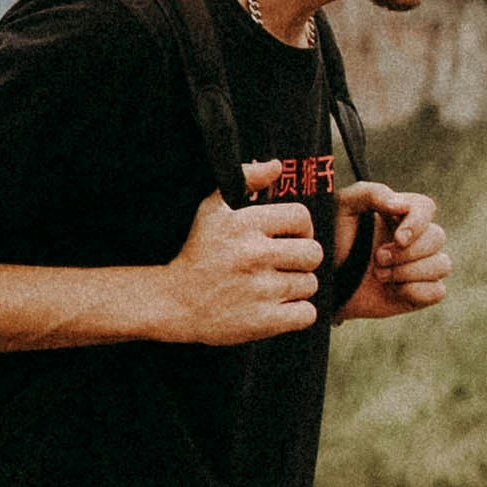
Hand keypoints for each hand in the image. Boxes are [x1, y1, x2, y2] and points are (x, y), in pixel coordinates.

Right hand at [158, 164, 324, 342]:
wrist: (173, 302)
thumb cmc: (197, 253)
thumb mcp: (212, 209)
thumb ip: (245, 181)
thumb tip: (277, 165)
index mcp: (244, 225)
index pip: (302, 217)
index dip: (302, 228)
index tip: (290, 238)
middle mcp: (254, 255)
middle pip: (313, 253)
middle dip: (303, 259)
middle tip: (286, 264)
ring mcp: (259, 290)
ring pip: (310, 283)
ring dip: (297, 287)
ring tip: (276, 287)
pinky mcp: (262, 321)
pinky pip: (307, 314)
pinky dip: (298, 313)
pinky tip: (280, 308)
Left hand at [336, 183, 446, 322]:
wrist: (324, 281)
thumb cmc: (333, 240)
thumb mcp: (344, 207)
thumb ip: (371, 193)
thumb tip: (401, 205)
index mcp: (400, 215)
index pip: (426, 208)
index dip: (418, 223)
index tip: (398, 238)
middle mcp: (415, 239)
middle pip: (437, 237)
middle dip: (406, 252)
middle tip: (377, 258)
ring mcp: (420, 267)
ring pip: (442, 264)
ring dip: (409, 272)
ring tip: (380, 275)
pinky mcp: (419, 293)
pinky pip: (437, 291)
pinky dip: (416, 291)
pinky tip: (393, 291)